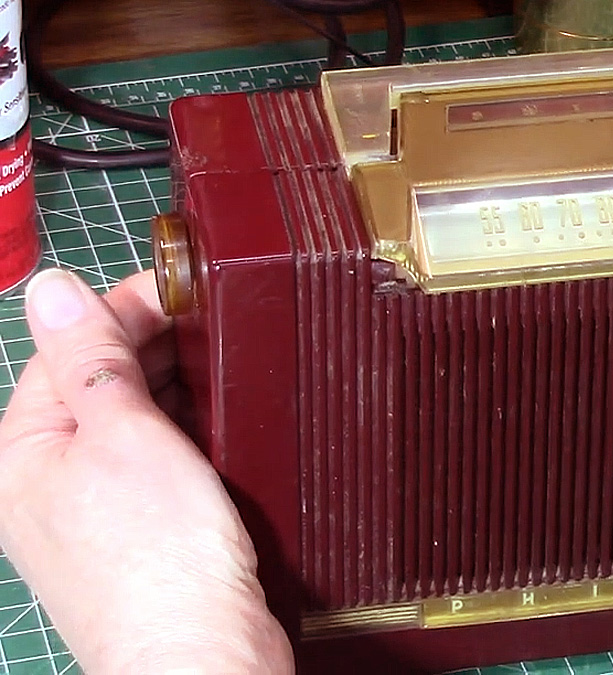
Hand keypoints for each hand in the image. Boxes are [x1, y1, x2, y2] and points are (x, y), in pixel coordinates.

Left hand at [0, 269, 293, 673]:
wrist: (203, 657)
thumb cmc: (158, 564)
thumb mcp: (125, 434)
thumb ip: (91, 359)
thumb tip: (52, 288)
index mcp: (22, 454)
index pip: (67, 353)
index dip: (124, 310)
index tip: (181, 286)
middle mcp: (48, 483)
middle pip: (98, 386)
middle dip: (154, 349)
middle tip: (218, 323)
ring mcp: (95, 512)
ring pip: (133, 425)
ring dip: (177, 392)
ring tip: (228, 368)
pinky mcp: (140, 535)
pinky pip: (159, 464)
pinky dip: (190, 437)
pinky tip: (224, 424)